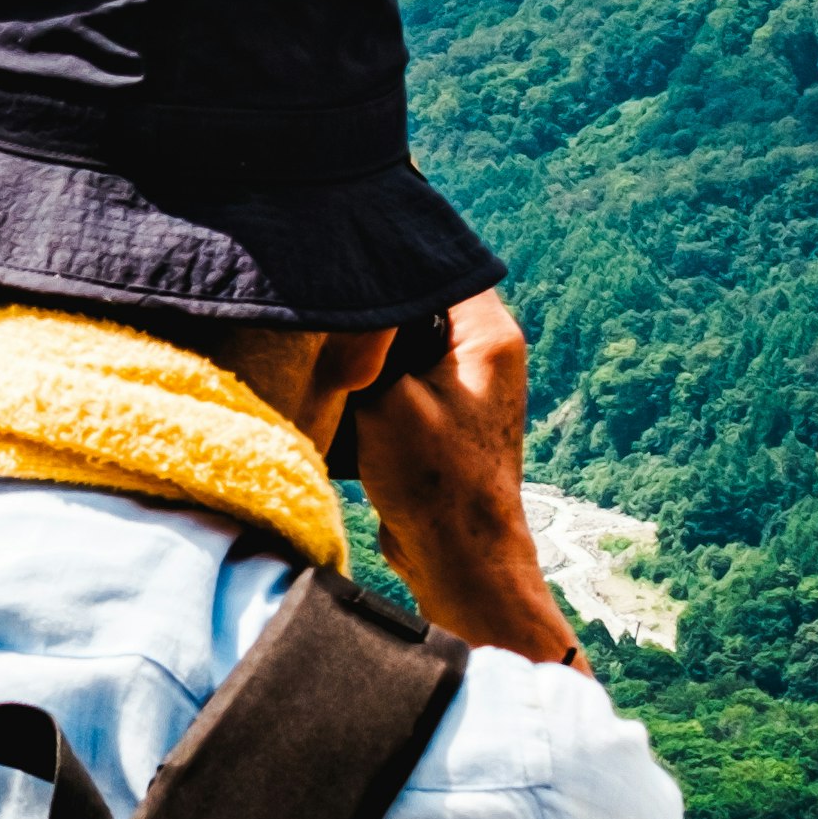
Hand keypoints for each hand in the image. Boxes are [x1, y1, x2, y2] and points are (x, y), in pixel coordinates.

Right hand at [349, 288, 581, 664]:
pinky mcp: (447, 413)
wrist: (460, 560)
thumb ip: (363, 340)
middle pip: (419, 299)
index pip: (433, 262)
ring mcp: (468, 383)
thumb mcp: (386, 395)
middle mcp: (487, 350)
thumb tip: (338, 302)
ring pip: (408, 337)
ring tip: (335, 346)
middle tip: (329, 303)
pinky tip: (349, 386)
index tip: (340, 258)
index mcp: (488, 333)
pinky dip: (379, 377)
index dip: (385, 258)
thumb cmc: (435, 481)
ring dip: (374, 347)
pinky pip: (407, 372)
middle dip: (374, 307)